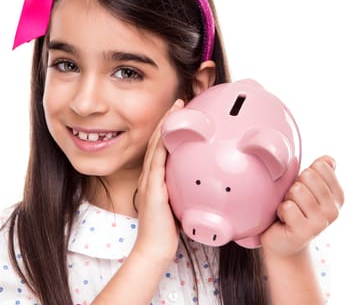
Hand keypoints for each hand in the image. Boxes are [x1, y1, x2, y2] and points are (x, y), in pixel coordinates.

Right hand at [131, 99, 184, 262]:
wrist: (154, 249)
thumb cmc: (167, 230)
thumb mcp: (178, 202)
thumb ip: (184, 189)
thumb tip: (200, 180)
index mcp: (155, 178)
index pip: (161, 147)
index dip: (169, 127)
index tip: (180, 112)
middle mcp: (149, 176)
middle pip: (157, 141)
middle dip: (167, 120)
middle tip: (179, 101)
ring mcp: (149, 181)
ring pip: (156, 147)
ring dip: (164, 126)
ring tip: (175, 108)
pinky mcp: (152, 189)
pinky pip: (156, 163)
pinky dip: (161, 146)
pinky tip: (167, 133)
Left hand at [260, 155, 343, 256]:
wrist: (284, 243)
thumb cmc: (295, 209)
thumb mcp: (308, 188)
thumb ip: (320, 172)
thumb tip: (328, 159)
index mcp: (338, 196)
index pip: (320, 166)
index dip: (304, 174)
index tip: (304, 189)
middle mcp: (333, 210)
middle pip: (308, 176)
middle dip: (294, 186)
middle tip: (294, 202)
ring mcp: (321, 222)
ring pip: (297, 190)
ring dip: (287, 199)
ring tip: (289, 211)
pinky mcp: (305, 232)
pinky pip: (287, 207)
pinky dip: (281, 211)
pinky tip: (285, 221)